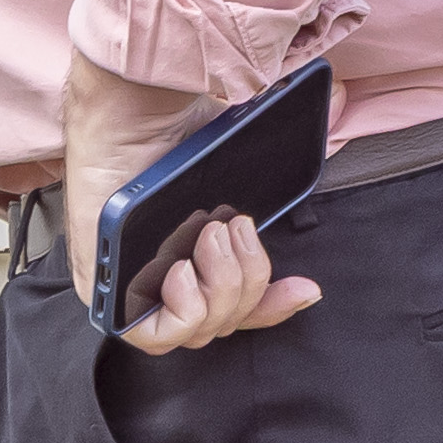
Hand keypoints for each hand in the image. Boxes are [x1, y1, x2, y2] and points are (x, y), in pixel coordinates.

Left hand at [57, 57, 323, 360]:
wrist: (133, 114)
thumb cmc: (175, 131)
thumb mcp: (241, 164)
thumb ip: (277, 171)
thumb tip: (337, 105)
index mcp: (192, 257)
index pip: (235, 310)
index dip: (272, 306)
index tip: (304, 287)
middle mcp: (162, 279)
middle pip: (224, 323)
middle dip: (248, 281)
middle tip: (236, 229)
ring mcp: (132, 290)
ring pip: (198, 331)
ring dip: (221, 285)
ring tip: (208, 236)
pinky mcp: (106, 295)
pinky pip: (156, 338)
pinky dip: (186, 311)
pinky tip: (182, 270)